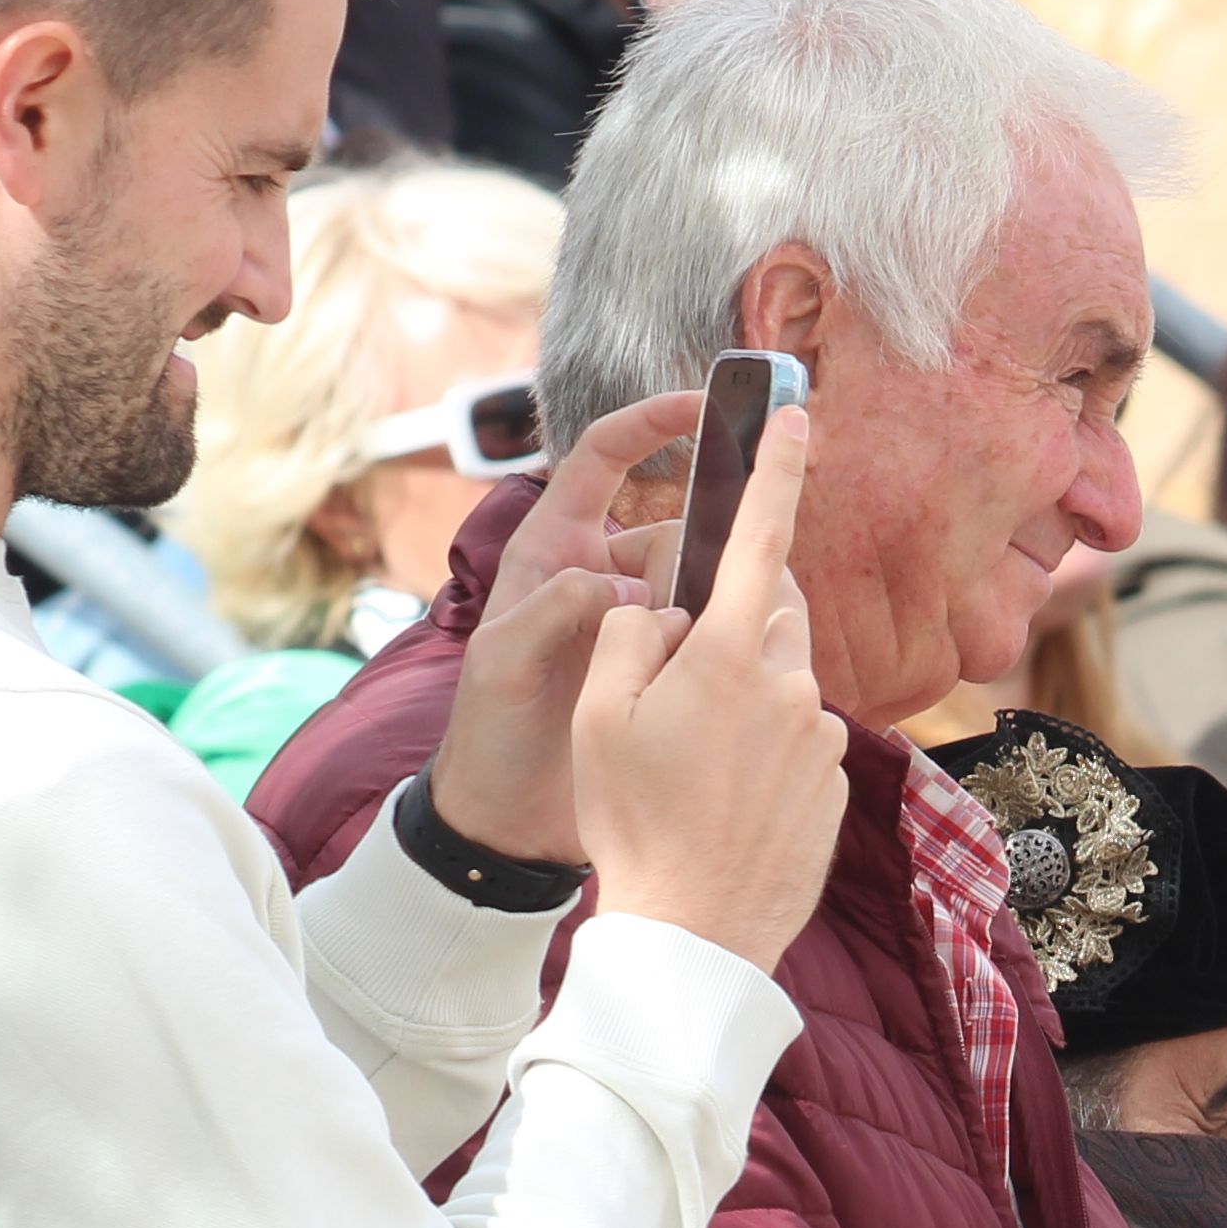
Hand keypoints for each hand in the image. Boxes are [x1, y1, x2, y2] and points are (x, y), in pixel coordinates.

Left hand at [425, 386, 706, 863]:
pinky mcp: (668, 669)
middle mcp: (602, 576)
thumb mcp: (502, 660)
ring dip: (715, 602)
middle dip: (698, 548)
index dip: (650, 424)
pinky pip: (715, 633)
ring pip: (704, 580)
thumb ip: (557, 607)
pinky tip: (738, 664)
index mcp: (553, 550)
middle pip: (675, 526)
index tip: (703, 408)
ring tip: (705, 648)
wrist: (509, 819)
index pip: (603, 459)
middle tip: (685, 612)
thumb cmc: (488, 732)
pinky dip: (732, 638)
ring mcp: (639, 624)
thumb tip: (629, 585)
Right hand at [566, 403, 845, 970]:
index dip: (774, 471)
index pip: (758, 538)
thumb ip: (632, 635)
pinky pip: (792, 740)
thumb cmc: (634, 821)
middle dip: (730, 616)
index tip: (793, 415)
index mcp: (730, 656)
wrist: (695, 932)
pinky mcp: (833, 786)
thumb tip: (667, 611)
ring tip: (688, 760)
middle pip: (769, 613)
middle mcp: (790, 687)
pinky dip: (758, 750)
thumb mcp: (601, 714)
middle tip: (673, 667)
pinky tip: (719, 800)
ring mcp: (819, 740)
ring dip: (739, 693)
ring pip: (779, 680)